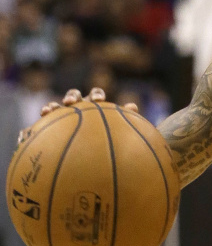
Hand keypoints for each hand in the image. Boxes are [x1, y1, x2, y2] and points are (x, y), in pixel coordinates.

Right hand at [19, 88, 139, 144]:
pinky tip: (43, 117)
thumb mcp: (116, 128)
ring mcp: (66, 114)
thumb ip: (123, 117)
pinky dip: (46, 114)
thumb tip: (134, 106)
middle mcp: (80, 106)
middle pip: (74, 95)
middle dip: (72, 96)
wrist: (91, 151)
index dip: (97, 95)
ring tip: (50, 110)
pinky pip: (48, 118)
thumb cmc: (107, 137)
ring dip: (54, 105)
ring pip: (58, 105)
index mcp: (95, 105)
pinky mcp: (55, 123)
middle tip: (72, 102)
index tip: (99, 100)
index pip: (96, 94)